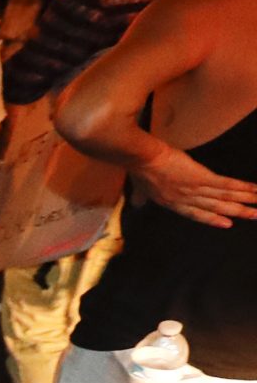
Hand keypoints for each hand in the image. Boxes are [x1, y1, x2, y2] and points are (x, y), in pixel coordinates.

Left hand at [137, 144, 256, 227]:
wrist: (144, 159)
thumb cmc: (140, 170)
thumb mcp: (140, 189)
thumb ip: (141, 198)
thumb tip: (136, 205)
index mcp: (172, 203)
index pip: (195, 213)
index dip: (212, 219)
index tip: (227, 224)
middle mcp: (186, 200)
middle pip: (216, 208)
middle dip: (237, 212)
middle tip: (255, 216)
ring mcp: (195, 190)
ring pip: (225, 198)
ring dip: (245, 202)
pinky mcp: (202, 178)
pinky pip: (226, 185)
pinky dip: (242, 188)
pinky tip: (255, 189)